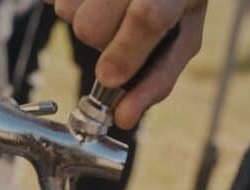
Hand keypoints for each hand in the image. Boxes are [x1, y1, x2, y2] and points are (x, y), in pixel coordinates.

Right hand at [46, 0, 208, 128]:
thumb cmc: (176, 2)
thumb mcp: (182, 38)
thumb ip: (157, 79)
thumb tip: (124, 118)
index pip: (147, 17)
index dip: (125, 52)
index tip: (110, 78)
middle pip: (91, 26)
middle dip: (101, 41)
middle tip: (120, 28)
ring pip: (67, 12)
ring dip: (83, 17)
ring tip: (109, 6)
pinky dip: (67, 1)